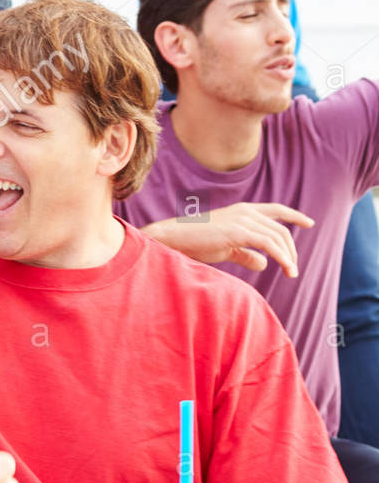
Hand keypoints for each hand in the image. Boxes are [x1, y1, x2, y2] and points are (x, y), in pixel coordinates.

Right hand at [144, 202, 313, 277]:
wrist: (174, 239)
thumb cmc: (196, 242)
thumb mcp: (226, 247)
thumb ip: (246, 253)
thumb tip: (264, 263)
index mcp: (242, 211)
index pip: (275, 210)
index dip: (294, 216)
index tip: (309, 223)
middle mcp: (245, 212)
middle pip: (280, 229)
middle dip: (291, 249)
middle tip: (293, 267)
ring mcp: (242, 220)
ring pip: (278, 237)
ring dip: (288, 257)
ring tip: (291, 273)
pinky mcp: (239, 232)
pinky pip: (269, 245)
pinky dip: (282, 257)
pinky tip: (286, 268)